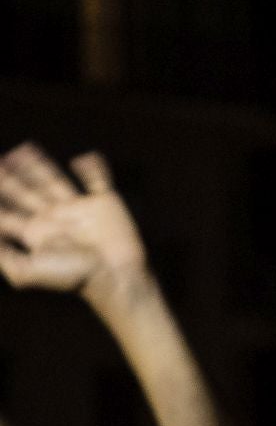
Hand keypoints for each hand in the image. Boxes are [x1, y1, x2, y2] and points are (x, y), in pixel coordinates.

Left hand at [0, 145, 145, 295]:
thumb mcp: (25, 272)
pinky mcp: (104, 204)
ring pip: (53, 180)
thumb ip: (1, 255)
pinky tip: (83, 159)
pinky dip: (93, 168)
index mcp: (36, 232)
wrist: (115, 276)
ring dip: (38, 165)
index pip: (6, 211)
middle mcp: (55, 218)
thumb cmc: (73, 277)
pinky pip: (98, 181)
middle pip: (25, 192)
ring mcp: (79, 209)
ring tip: (23, 149)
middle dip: (8, 177)